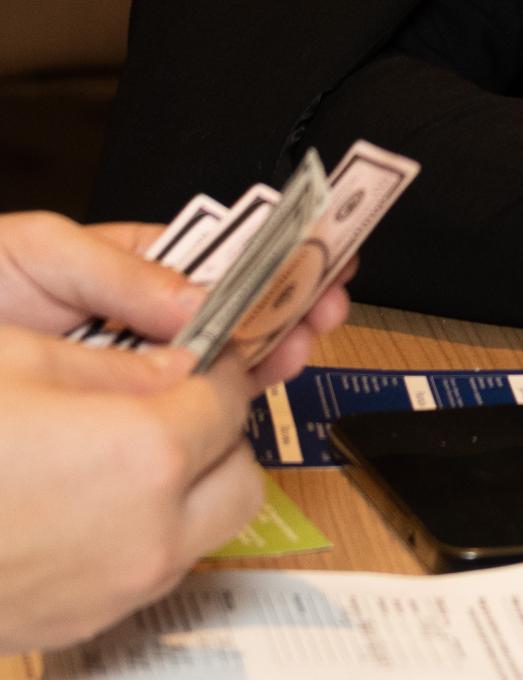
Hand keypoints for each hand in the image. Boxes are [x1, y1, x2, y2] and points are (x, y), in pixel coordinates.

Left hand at [0, 210, 354, 388]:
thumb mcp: (41, 255)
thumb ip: (119, 270)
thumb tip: (196, 299)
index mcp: (134, 273)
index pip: (219, 262)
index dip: (276, 258)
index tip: (324, 255)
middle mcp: (143, 326)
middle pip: (235, 316)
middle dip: (289, 307)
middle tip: (325, 306)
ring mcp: (133, 377)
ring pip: (221, 368)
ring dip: (269, 352)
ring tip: (299, 342)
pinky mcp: (115, 424)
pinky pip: (180, 416)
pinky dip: (225, 404)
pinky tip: (252, 388)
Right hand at [0, 328, 262, 653]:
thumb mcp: (26, 357)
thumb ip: (122, 358)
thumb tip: (176, 354)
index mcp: (146, 453)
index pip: (231, 395)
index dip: (216, 360)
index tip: (201, 346)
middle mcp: (148, 533)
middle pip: (240, 472)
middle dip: (216, 431)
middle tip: (170, 399)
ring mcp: (117, 589)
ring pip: (204, 528)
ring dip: (187, 486)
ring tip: (123, 447)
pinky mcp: (83, 624)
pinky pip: (150, 569)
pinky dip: (143, 531)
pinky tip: (84, 497)